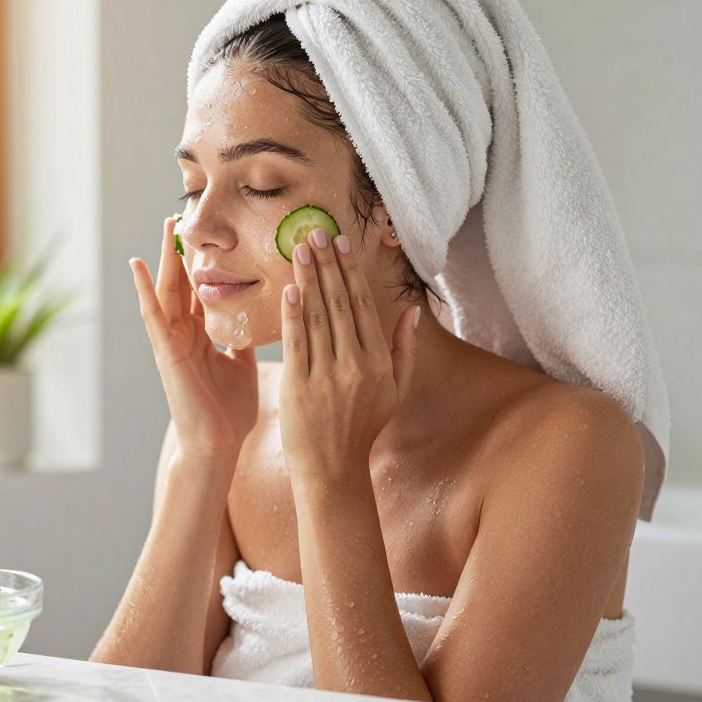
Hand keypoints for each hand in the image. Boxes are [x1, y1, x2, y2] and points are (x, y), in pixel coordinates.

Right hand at [129, 216, 258, 459]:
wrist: (218, 444)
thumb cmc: (229, 411)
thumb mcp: (242, 366)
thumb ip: (242, 340)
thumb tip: (257, 320)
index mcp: (203, 336)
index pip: (200, 290)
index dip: (202, 262)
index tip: (208, 233)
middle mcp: (184, 334)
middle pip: (181, 283)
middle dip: (182, 251)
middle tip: (184, 215)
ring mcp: (172, 341)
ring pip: (167, 291)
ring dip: (165, 258)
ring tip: (166, 226)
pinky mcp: (166, 352)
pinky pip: (153, 315)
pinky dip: (144, 290)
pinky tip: (139, 265)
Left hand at [278, 228, 418, 480]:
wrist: (332, 469)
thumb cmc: (362, 427)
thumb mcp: (395, 391)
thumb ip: (405, 349)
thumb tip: (412, 311)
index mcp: (379, 362)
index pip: (363, 306)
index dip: (352, 271)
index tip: (342, 243)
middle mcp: (356, 365)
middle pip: (340, 303)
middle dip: (328, 264)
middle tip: (316, 231)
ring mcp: (327, 375)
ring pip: (318, 316)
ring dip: (308, 278)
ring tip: (299, 248)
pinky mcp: (299, 385)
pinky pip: (296, 341)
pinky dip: (293, 313)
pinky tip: (289, 288)